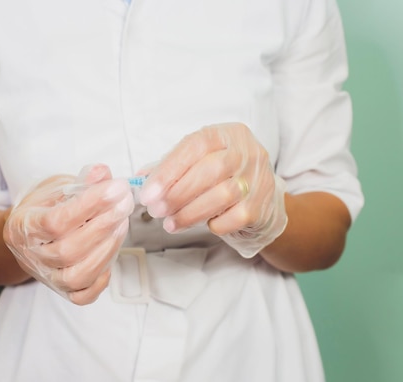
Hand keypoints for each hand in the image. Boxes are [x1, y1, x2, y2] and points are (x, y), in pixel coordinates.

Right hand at [3, 164, 133, 303]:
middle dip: (103, 225)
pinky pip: (83, 296)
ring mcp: (47, 277)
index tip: (116, 188)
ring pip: (77, 275)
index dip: (90, 204)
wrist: (27, 234)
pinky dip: (100, 280)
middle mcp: (31, 256)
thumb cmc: (44, 207)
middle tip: (126, 203)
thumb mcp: (57, 186)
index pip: (56, 220)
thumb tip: (102, 173)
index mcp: (23, 226)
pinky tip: (111, 254)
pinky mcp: (63, 291)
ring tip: (123, 223)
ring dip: (106, 249)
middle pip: (68, 250)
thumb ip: (80, 181)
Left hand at [139, 122, 286, 257]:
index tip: (148, 192)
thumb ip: (170, 167)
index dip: (169, 169)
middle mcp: (246, 152)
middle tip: (156, 210)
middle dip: (177, 194)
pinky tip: (205, 225)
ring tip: (170, 223)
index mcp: (226, 134)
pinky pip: (235, 217)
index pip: (196, 145)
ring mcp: (257, 178)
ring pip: (222, 195)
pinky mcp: (262, 205)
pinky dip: (215, 224)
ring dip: (190, 213)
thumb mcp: (197, 161)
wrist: (261, 197)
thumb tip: (140, 180)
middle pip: (210, 170)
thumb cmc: (221, 176)